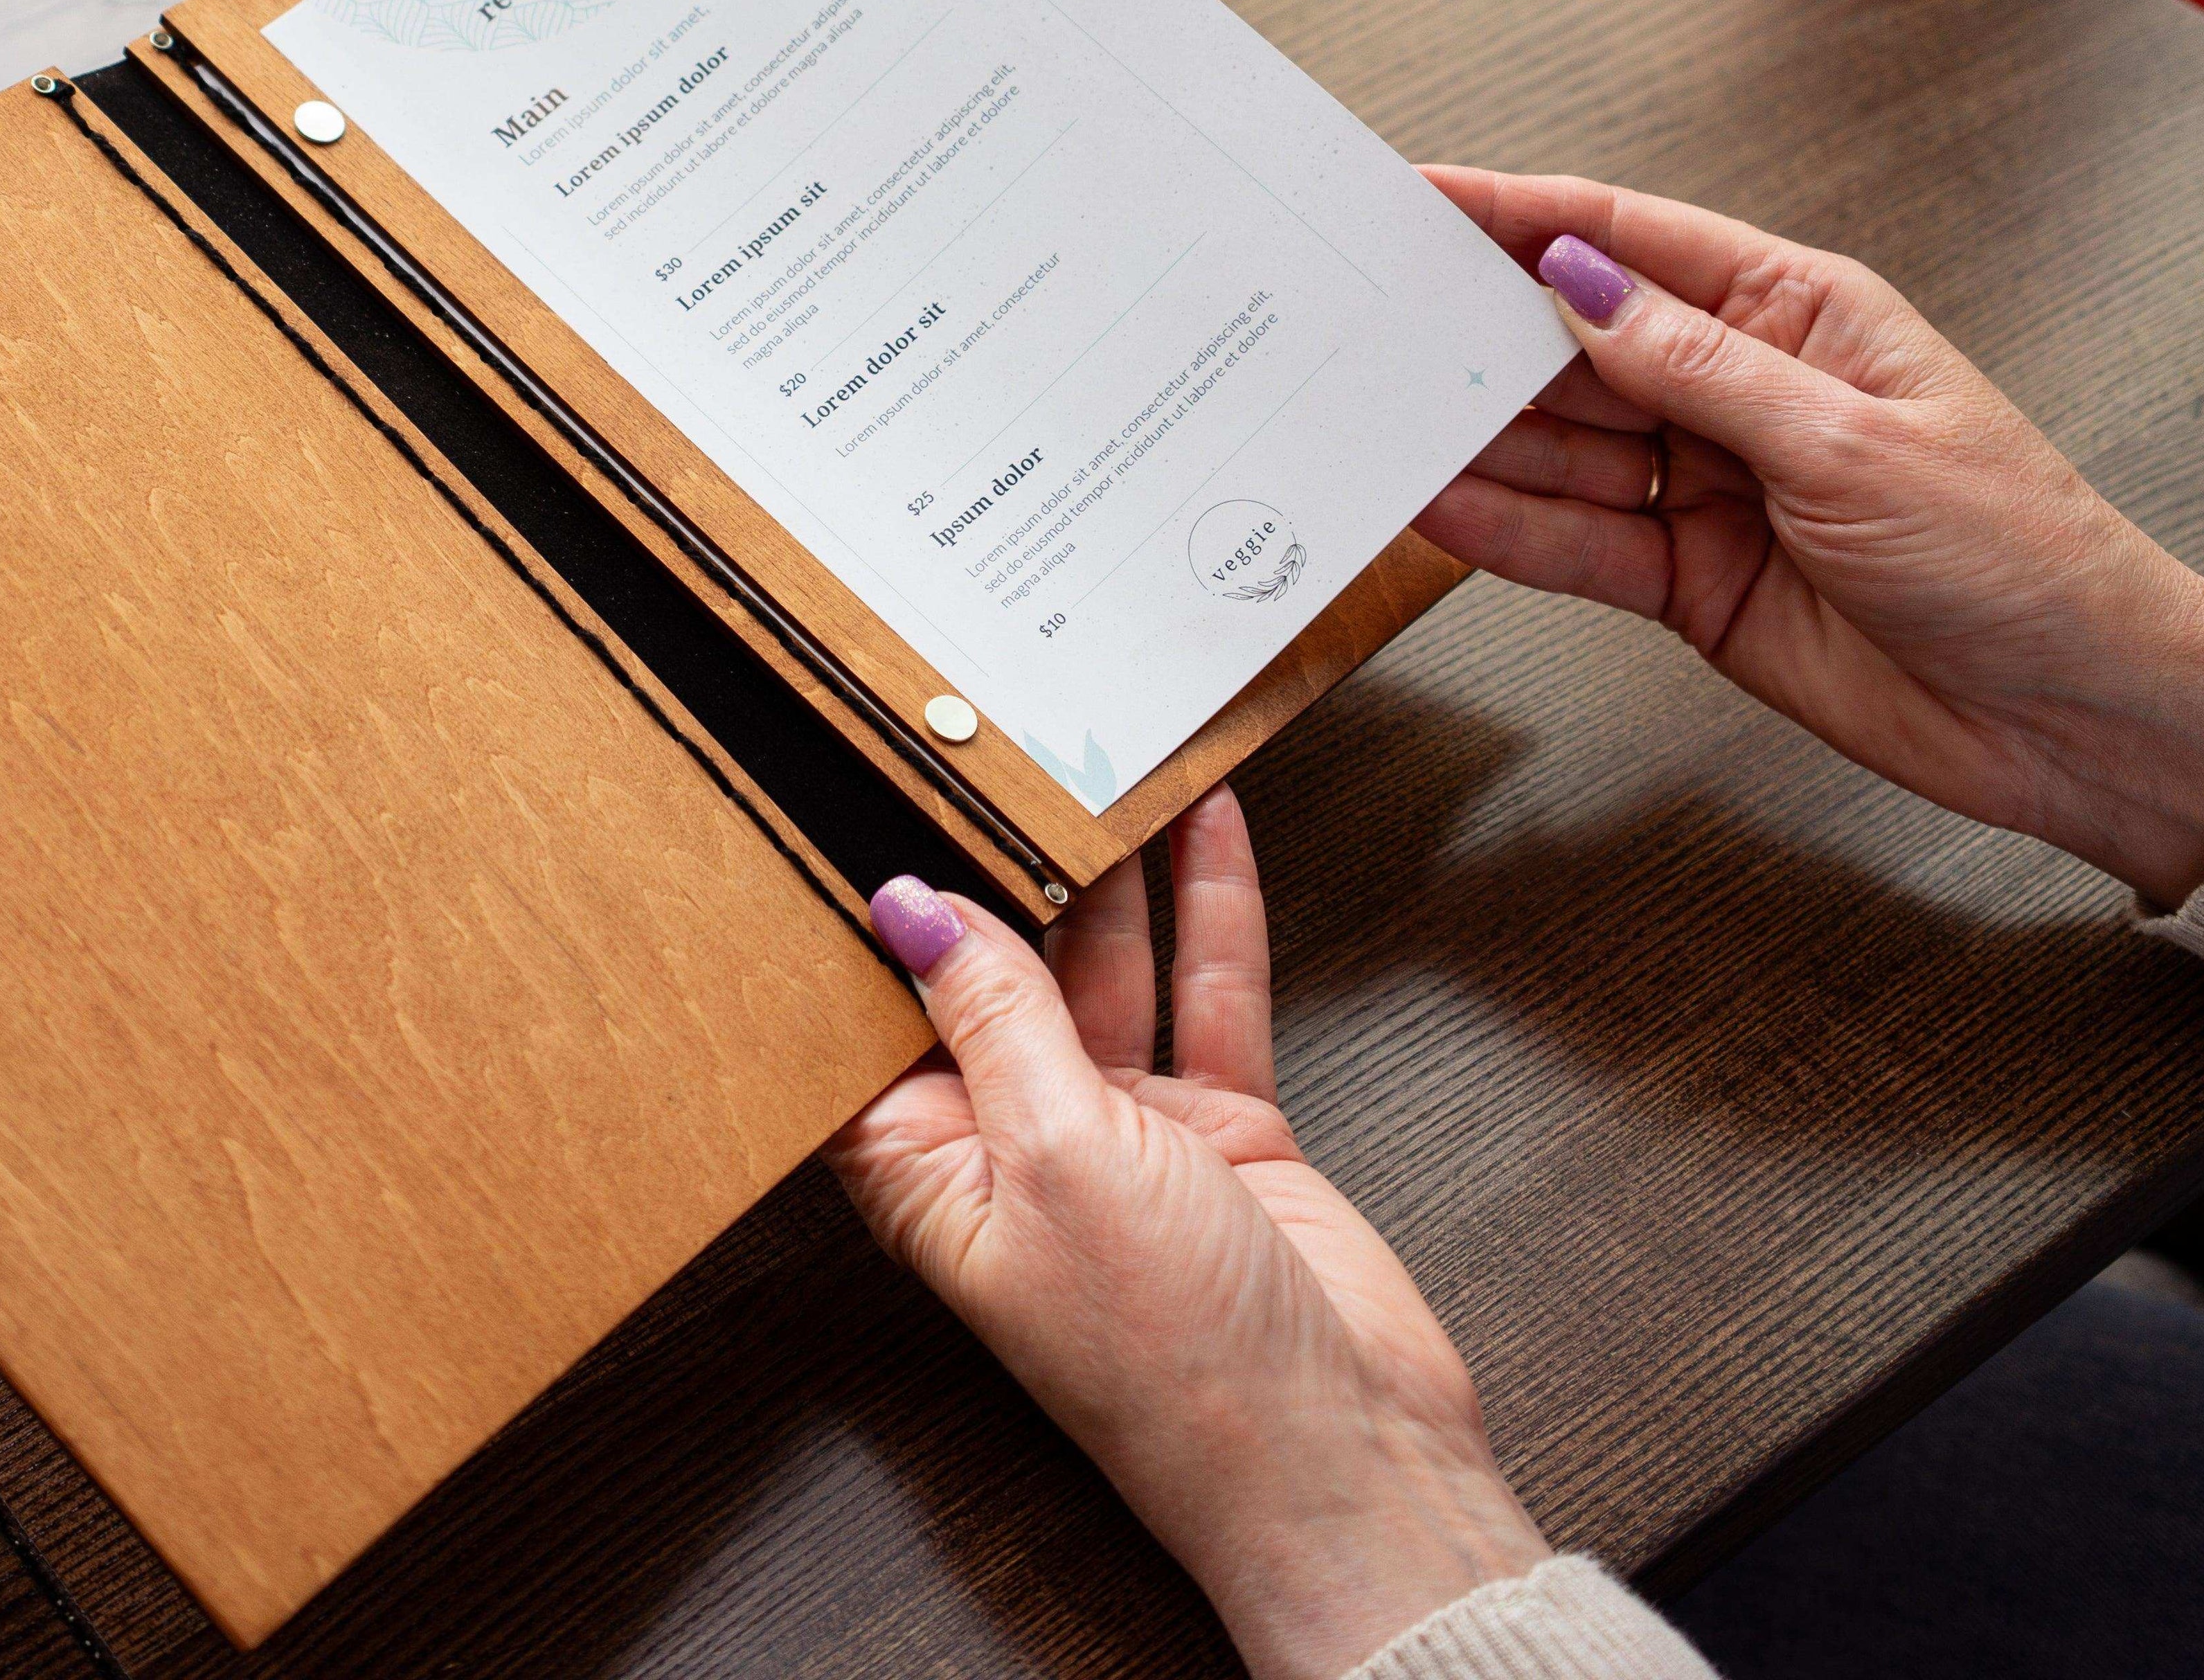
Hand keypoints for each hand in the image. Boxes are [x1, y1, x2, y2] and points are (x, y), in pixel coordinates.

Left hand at [826, 795, 1545, 1679]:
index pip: (873, 1025)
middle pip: (992, 981)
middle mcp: (1016, 1149)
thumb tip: (914, 911)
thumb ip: (994, 1018)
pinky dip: (1208, 911)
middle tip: (995, 749)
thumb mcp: (1057, 1155)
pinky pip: (1205, 995)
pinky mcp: (1219, 1129)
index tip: (862, 807)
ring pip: (1105, 971)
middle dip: (998, 874)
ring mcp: (1122, 1137)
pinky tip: (1207, 826)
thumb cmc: (1174, 1362)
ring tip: (1098, 756)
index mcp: (932, 1176)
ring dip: (1111, 873)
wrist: (1341, 1454)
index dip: (868, 927)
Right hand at [1413, 169, 2203, 905]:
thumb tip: (1579, 282)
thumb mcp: (1851, 442)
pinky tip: (1439, 505)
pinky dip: (1506, 529)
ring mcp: (1708, 488)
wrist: (2081, 713)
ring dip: (1474, 436)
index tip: (1422, 194)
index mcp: (1800, 314)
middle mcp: (1742, 391)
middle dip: (1475, 329)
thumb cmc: (2020, 555)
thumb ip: (1696, 367)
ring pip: (1561, 447)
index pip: (1634, 240)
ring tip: (1376, 417)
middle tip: (1366, 318)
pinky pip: (1576, 544)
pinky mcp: (1689, 583)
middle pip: (1577, 342)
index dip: (1523, 212)